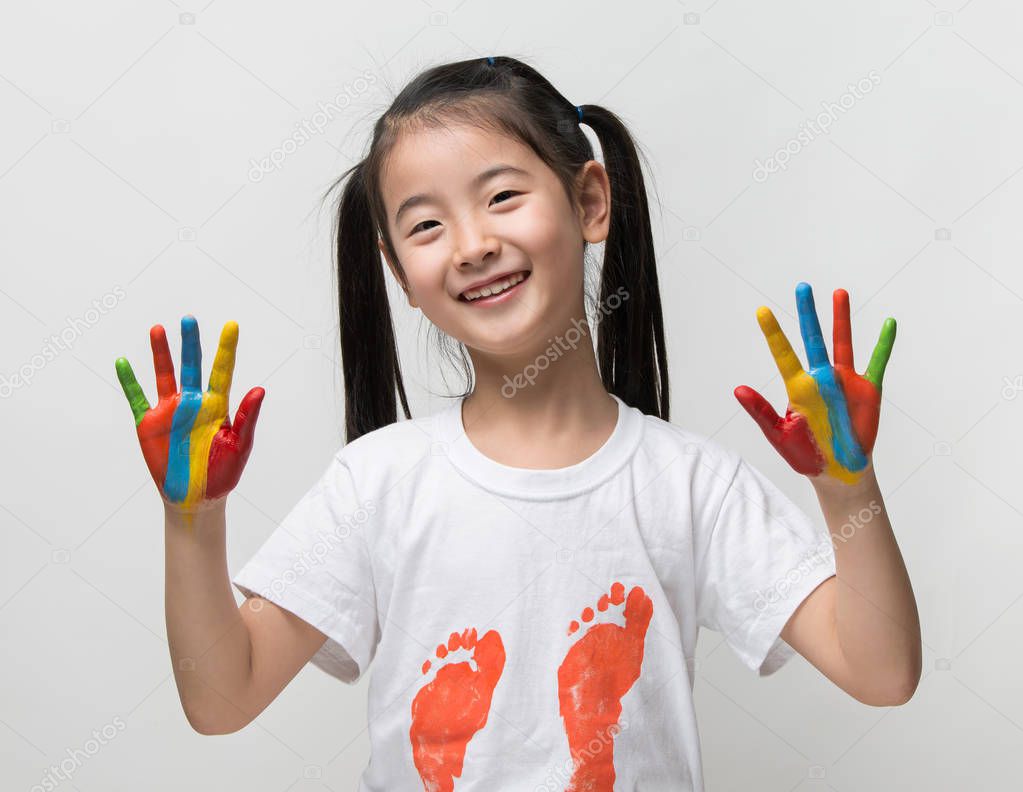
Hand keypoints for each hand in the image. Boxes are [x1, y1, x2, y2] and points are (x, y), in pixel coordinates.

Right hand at [115, 316, 264, 511]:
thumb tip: (260, 389)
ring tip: (158, 329)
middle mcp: (193, 402)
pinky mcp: (149, 424)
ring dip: (161, 353)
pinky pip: (137, 398)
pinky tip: (122, 362)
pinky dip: (129, 382)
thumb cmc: (223, 472)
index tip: (232, 326)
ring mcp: (170, 411)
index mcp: (217, 405)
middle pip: (191, 366)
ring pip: (164, 375)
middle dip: (190, 343)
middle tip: (189, 319)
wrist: (197, 497)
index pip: (223, 371)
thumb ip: (247, 417)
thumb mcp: (239, 445)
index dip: (226, 349)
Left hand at [733, 282, 894, 484]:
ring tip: (838, 292)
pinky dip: (884, 344)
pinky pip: (877, 362)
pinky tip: (889, 323)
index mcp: (798, 386)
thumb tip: (738, 390)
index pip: (783, 353)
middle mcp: (821, 377)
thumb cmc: (805, 454)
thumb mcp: (779, 435)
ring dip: (841, 318)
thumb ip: (761, 412)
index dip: (773, 332)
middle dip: (807, 313)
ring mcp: (844, 381)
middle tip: (802, 287)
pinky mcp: (867, 390)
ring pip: (843, 342)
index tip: (761, 310)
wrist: (837, 471)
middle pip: (813, 338)